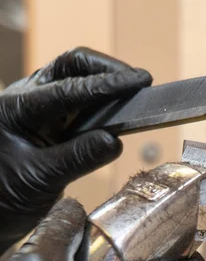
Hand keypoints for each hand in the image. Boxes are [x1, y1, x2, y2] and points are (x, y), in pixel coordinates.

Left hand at [0, 47, 151, 252]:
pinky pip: (80, 101)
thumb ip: (77, 159)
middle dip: (107, 68)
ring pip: (76, 78)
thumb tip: (114, 141)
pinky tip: (119, 113)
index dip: (107, 85)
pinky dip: (103, 103)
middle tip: (138, 81)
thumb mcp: (40, 180)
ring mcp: (39, 106)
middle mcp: (27, 98)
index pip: (69, 89)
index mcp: (18, 109)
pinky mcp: (51, 119)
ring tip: (134, 95)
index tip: (138, 83)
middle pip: (71, 66)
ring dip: (105, 82)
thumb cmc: (2, 195)